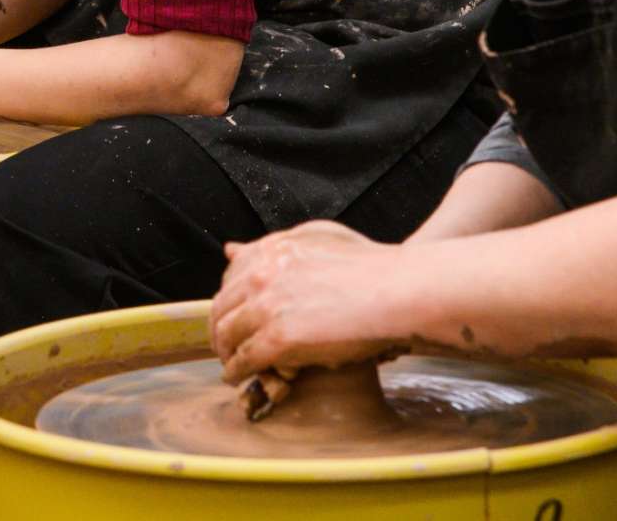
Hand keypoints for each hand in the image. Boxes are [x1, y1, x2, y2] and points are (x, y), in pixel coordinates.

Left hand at [209, 220, 406, 383]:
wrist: (395, 292)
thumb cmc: (369, 266)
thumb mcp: (317, 238)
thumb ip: (273, 246)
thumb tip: (230, 248)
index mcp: (272, 249)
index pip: (231, 275)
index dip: (229, 298)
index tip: (234, 311)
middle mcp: (263, 274)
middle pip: (222, 306)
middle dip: (221, 328)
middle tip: (226, 344)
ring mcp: (267, 307)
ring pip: (227, 334)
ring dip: (225, 352)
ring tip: (231, 363)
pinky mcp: (278, 339)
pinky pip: (244, 359)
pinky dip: (236, 371)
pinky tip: (238, 377)